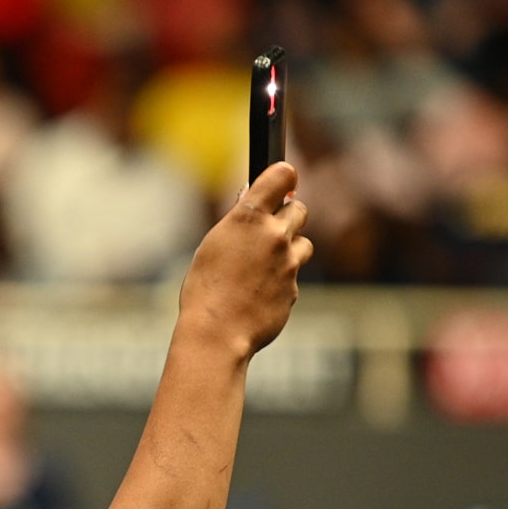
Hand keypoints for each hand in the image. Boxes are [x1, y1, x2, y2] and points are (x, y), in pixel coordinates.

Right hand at [177, 162, 312, 357]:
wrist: (217, 333)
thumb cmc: (205, 291)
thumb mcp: (212, 246)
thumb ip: (238, 224)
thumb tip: (253, 210)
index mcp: (247, 217)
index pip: (281, 175)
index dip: (284, 176)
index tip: (283, 180)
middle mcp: (274, 234)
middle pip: (299, 209)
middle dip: (287, 217)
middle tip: (269, 231)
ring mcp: (289, 262)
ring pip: (303, 243)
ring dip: (289, 249)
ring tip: (262, 267)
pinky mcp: (294, 287)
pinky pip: (294, 275)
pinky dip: (281, 280)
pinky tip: (258, 293)